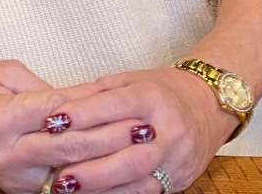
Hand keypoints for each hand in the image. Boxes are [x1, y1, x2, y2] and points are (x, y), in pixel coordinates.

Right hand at [0, 61, 138, 193]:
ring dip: (109, 164)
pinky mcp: (18, 191)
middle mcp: (4, 152)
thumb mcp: (7, 72)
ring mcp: (11, 177)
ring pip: (70, 173)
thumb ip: (47, 88)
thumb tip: (90, 100)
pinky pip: (62, 187)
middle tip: (146, 130)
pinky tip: (120, 174)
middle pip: (68, 147)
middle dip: (111, 139)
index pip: (56, 112)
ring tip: (141, 153)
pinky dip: (92, 181)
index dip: (94, 109)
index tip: (128, 105)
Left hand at [51, 66, 236, 192]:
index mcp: (152, 97)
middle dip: (90, 165)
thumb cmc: (161, 90)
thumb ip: (96, 93)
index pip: (115, 106)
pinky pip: (145, 192)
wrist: (208, 106)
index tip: (53, 122)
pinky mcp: (179, 178)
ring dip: (99, 186)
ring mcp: (176, 158)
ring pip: (136, 178)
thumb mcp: (129, 80)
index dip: (82, 114)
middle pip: (128, 152)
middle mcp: (167, 129)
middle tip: (56, 173)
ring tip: (67, 188)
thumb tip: (58, 105)